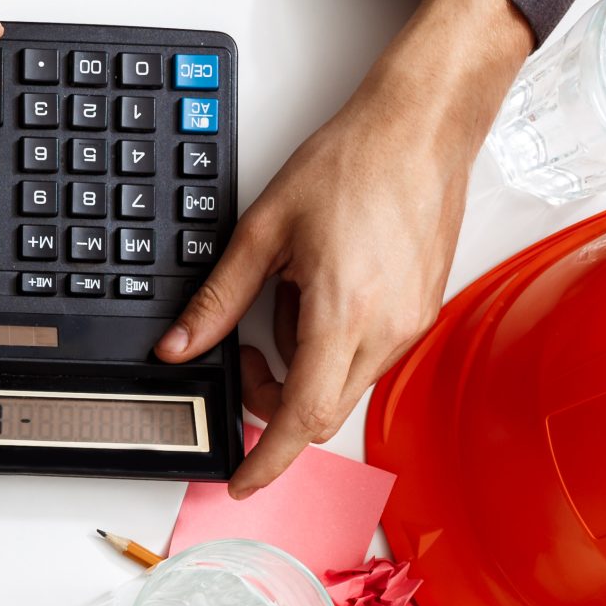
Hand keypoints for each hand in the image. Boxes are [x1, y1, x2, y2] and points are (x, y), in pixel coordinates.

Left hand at [156, 0, 531, 495]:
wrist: (424, 125)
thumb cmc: (356, 162)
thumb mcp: (263, 231)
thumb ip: (218, 299)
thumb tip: (181, 346)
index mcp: (345, 315)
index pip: (302, 419)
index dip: (267, 460)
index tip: (240, 480)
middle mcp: (388, 329)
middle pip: (321, 409)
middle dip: (271, 401)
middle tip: (241, 356)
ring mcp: (411, 322)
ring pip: (342, 382)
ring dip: (301, 366)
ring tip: (285, 298)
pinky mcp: (421, 310)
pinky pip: (365, 353)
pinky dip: (329, 342)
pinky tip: (317, 291)